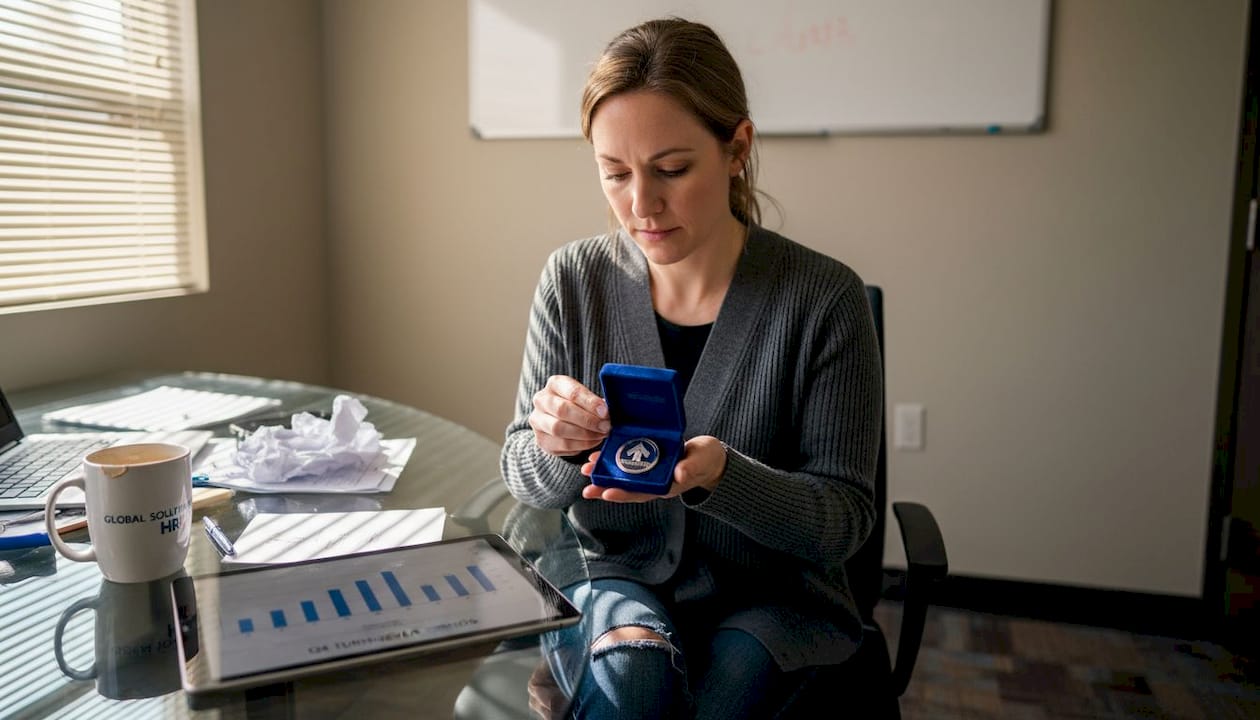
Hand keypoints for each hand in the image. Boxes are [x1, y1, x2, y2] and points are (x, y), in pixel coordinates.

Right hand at [529, 375, 610, 456]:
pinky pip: (561, 445)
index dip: (590, 402)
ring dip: (584, 434)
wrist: (561, 420)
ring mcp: (537, 420)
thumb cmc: (579, 405)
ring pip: (559, 429)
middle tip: (605, 426)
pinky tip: (593, 441)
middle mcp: (541, 400)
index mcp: (555, 384)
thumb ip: (596, 404)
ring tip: (600, 435)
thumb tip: (607, 413)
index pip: (571, 392)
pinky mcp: (541, 439)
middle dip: (587, 420)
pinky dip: (580, 445)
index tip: (605, 412)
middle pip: (562, 410)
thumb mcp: (587, 398)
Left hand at [580, 436, 726, 501]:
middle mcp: (654, 482)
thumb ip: (690, 467)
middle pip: (626, 488)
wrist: (709, 457)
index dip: (624, 494)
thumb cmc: (706, 460)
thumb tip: (679, 474)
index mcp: (666, 485)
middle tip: (587, 487)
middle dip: (606, 488)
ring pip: (623, 476)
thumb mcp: (701, 461)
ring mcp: (650, 472)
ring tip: (586, 469)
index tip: (607, 492)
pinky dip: (613, 460)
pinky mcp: (648, 460)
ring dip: (605, 474)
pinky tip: (599, 456)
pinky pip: (627, 462)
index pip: (641, 493)